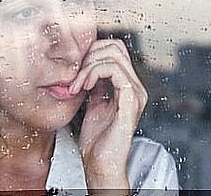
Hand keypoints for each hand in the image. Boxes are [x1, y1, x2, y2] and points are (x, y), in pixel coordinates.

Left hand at [69, 39, 147, 191]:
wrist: (99, 163)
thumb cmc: (95, 139)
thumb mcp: (92, 102)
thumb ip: (94, 82)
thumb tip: (85, 64)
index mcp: (127, 85)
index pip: (114, 49)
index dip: (91, 52)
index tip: (74, 70)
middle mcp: (135, 86)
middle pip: (115, 47)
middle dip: (89, 55)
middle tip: (74, 76)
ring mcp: (136, 93)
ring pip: (114, 56)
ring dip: (88, 66)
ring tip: (76, 85)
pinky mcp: (131, 101)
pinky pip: (115, 71)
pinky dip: (94, 73)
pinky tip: (83, 87)